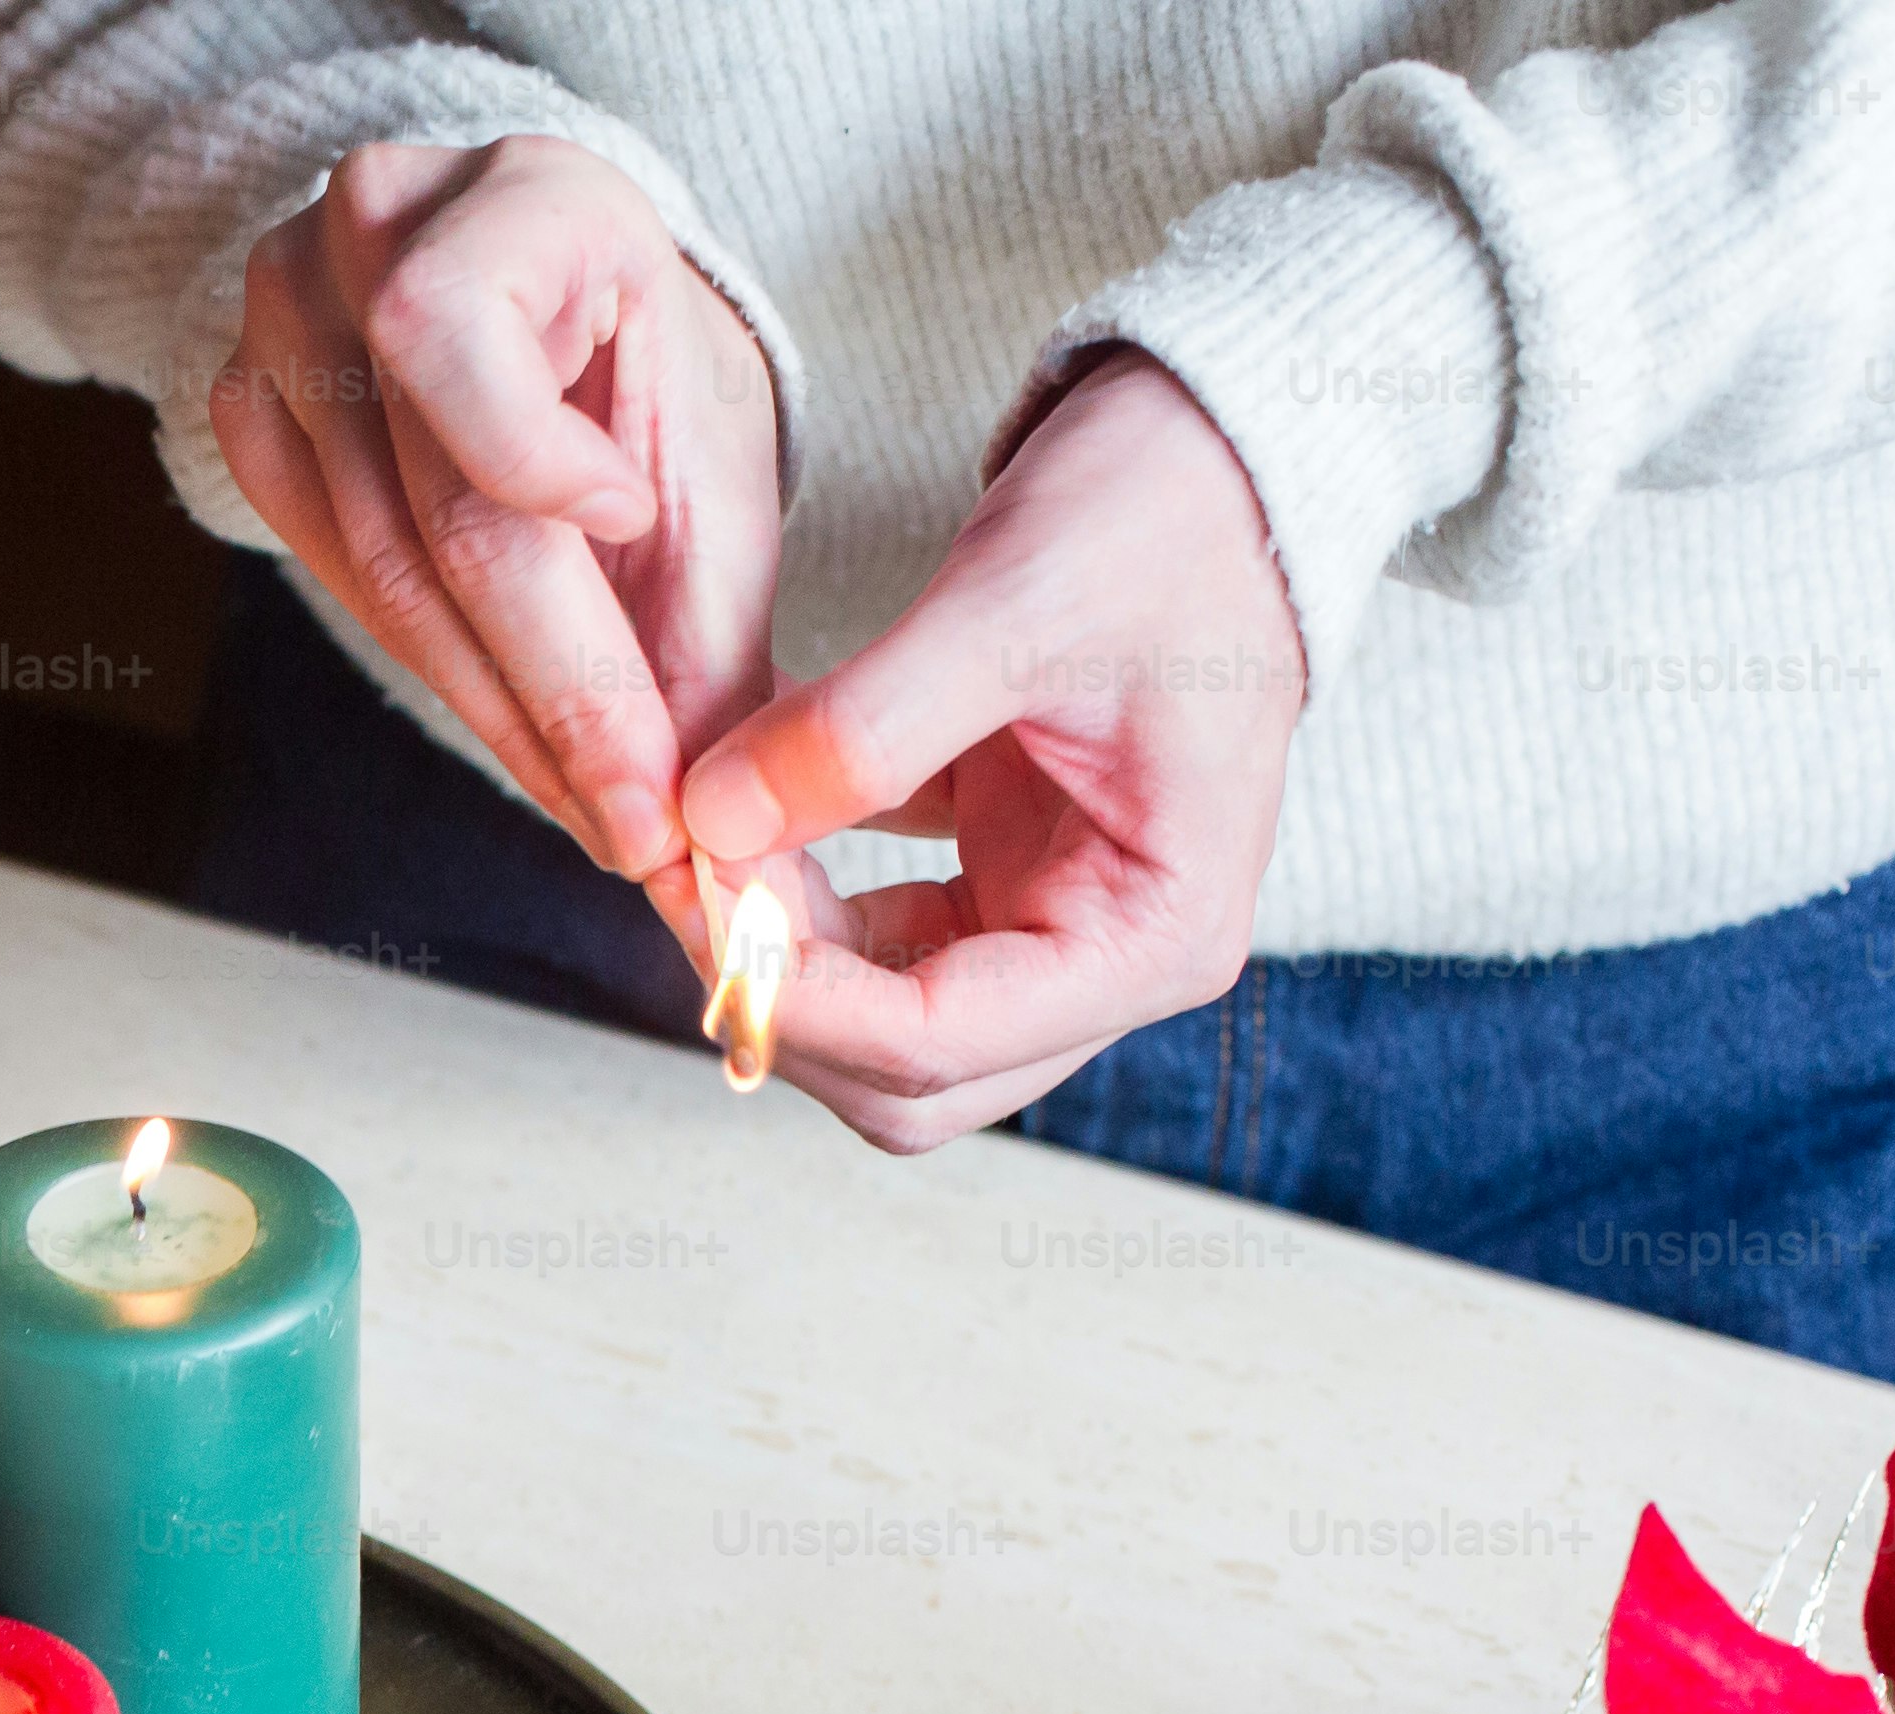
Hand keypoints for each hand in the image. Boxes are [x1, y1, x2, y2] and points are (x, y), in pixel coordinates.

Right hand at [214, 133, 785, 877]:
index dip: (539, 473)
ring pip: (383, 575)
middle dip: (554, 697)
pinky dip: (438, 673)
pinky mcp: (246, 413)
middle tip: (642, 829)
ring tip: (597, 808)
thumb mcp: (708, 453)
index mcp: (512, 196)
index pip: (454, 338)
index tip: (641, 564)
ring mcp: (284, 332)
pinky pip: (338, 581)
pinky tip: (517, 730)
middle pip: (434, 512)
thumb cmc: (634, 363)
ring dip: (503, 717)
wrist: (539, 299)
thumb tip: (707, 832)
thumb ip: (707, 630)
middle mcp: (368, 241)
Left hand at [666, 352, 1305, 1148]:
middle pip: (904, 1080)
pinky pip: (867, 945)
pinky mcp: (995, 882)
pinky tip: (735, 822)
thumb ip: (859, 731)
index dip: (794, 995)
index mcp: (1157, 933)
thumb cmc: (1163, 520)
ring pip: (872, 1026)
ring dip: (776, 959)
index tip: (696, 897)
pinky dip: (793, 903)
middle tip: (683, 882)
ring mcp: (1050, 929)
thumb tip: (710, 828)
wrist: (1211, 452)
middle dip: (782, 1002)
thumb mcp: (1011, 608)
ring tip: (702, 841)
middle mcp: (1110, 961)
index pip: (936, 1044)